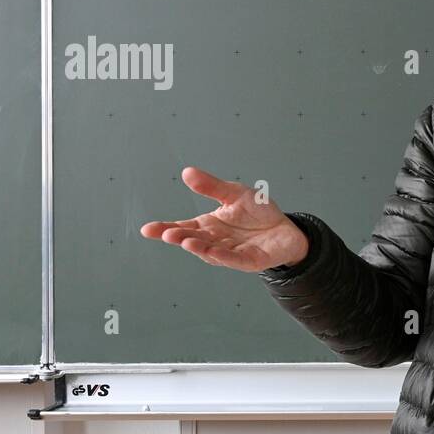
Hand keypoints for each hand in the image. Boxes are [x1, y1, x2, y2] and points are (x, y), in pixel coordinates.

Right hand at [139, 166, 308, 272]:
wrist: (286, 228)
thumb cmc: (257, 212)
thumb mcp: (234, 193)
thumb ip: (211, 187)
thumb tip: (187, 172)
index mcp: (208, 226)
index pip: (183, 227)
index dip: (165, 229)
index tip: (147, 229)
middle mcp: (215, 241)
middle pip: (193, 240)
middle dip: (180, 238)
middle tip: (167, 234)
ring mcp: (231, 253)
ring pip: (211, 252)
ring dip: (199, 248)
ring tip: (186, 241)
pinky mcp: (250, 261)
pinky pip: (235, 259)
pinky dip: (224, 256)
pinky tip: (214, 252)